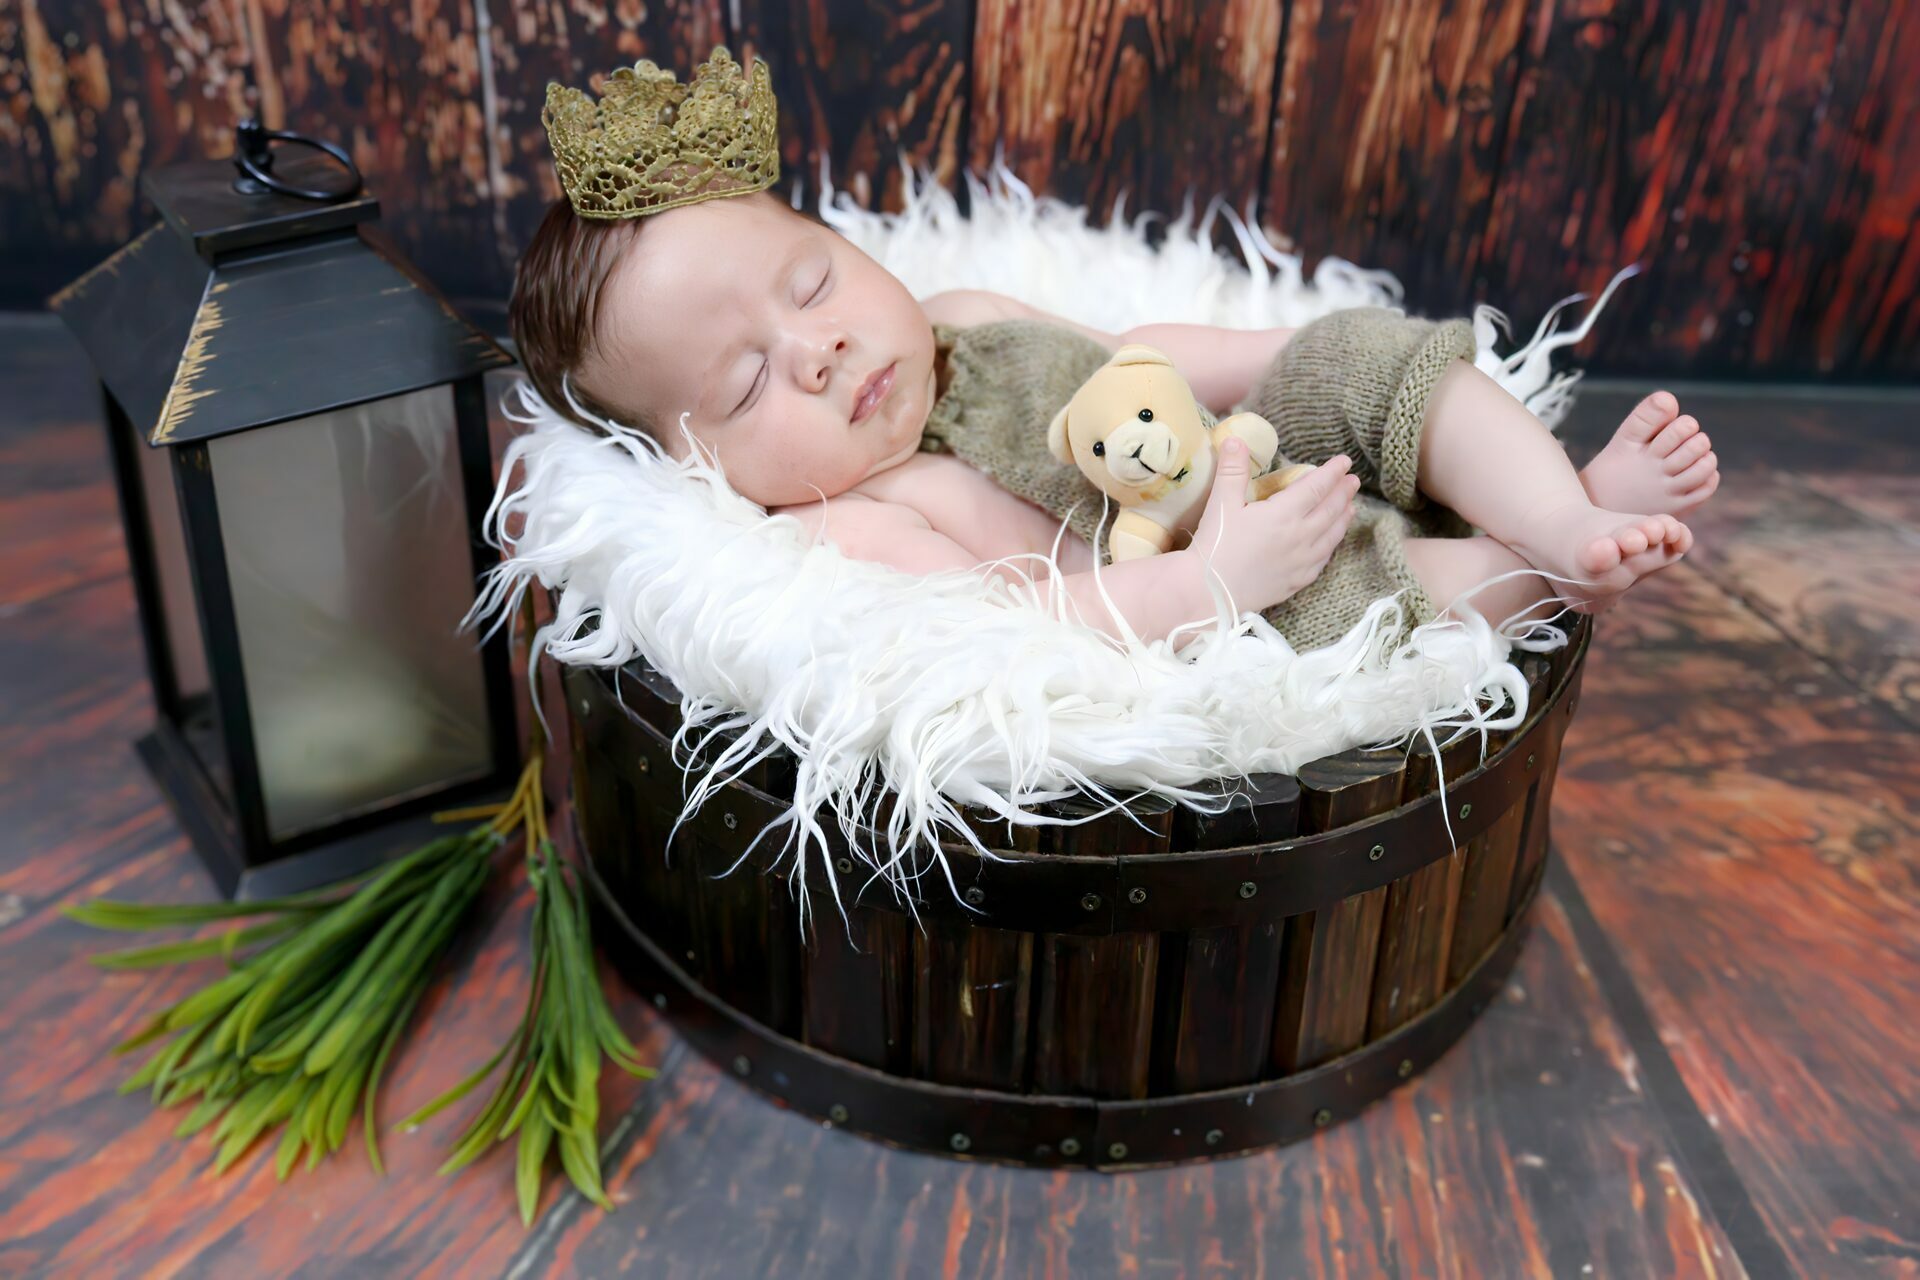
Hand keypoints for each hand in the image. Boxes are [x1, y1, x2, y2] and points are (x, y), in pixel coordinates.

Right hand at [1183, 438, 1358, 612]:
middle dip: (1343, 493)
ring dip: (1343, 519)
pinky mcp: (1295, 582)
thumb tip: (1236, 439)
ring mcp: (1301, 562)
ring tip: (1351, 508)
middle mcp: (1300, 537)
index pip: (1317, 487)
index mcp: (1283, 514)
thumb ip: (1232, 470)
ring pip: (1332, 536)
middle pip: (1330, 510)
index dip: (1332, 472)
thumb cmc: (1214, 545)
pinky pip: (1322, 561)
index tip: (1344, 461)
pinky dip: (1331, 547)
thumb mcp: (1221, 503)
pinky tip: (1331, 543)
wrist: (1208, 592)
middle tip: (1353, 480)